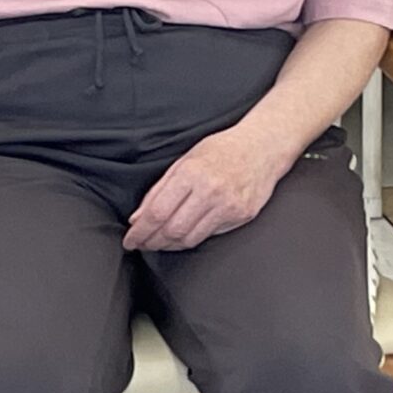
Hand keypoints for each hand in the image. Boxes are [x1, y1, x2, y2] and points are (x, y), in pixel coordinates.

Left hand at [123, 124, 293, 252]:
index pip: (158, 212)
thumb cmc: (220, 150)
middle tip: (142, 245)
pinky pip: (208, 235)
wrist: (262, 147)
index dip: (140, 231)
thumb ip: (159, 190)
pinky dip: (190, 240)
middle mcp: (210, 191)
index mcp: (191, 173)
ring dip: (169, 245)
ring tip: (158, 243)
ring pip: (190, 238)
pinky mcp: (241, 215)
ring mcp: (228, 205)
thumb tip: (138, 218)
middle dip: (152, 242)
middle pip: (172, 229)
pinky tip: (180, 238)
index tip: (130, 240)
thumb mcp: (184, 161)